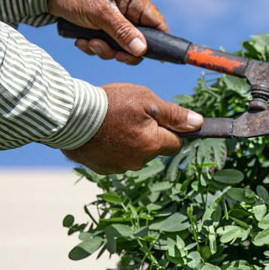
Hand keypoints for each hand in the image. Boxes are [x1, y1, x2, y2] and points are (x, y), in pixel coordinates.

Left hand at [47, 0, 168, 64]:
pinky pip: (105, 44)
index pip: (157, 23)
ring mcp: (113, 19)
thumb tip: (142, 50)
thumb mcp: (100, 13)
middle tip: (112, 54)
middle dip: (122, 50)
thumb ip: (123, 32)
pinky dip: (93, 46)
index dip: (160, 41)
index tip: (154, 57)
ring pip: (120, 45)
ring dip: (104, 49)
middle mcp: (126, 9)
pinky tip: (80, 40)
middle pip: (139, 40)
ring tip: (88, 42)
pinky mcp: (100, 26)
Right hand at [62, 83, 202, 173]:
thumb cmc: (111, 104)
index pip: (175, 143)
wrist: (70, 117)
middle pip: (154, 149)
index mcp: (153, 145)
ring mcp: (118, 167)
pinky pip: (114, 158)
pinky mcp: (101, 168)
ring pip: (134, 154)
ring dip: (129, 141)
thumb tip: (198, 124)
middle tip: (131, 115)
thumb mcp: (146, 101)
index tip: (158, 118)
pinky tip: (102, 133)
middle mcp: (138, 161)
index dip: (170, 129)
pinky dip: (112, 147)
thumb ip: (173, 114)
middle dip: (148, 134)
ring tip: (113, 122)